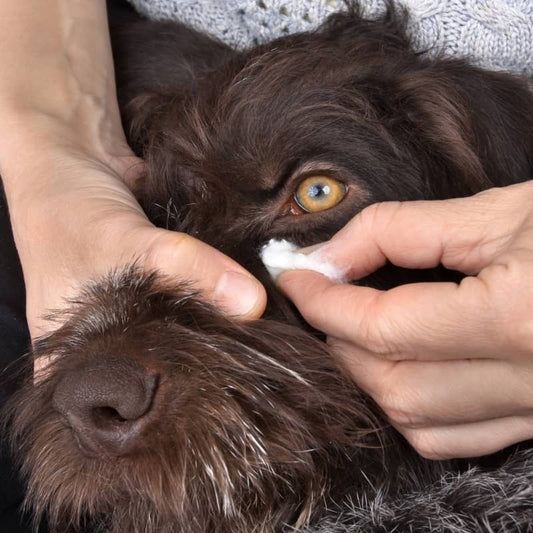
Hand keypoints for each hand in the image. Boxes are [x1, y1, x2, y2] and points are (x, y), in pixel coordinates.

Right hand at [0, 1, 265, 377]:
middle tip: (252, 368)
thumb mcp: (123, 245)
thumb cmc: (69, 209)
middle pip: (160, 369)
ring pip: (180, 334)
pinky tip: (244, 310)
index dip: (172, 398)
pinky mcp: (156, 292)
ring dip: (213, 330)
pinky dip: (212, 302)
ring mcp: (130, 321)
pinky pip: (188, 305)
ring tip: (257, 343)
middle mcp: (101, 350)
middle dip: (202, 363)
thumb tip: (250, 303)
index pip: (126, 402)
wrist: (71, 157)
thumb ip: (186, 270)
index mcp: (72, 364)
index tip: (223, 397)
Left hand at [278, 181, 532, 458]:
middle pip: (393, 385)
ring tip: (352, 330)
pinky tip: (401, 366)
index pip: (383, 326)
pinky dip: (412, 407)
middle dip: (340, 342)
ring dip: (370, 380)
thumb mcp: (497, 213)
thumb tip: (327, 257)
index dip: (325, 301)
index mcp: (521, 321)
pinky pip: (458, 437)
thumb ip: (400, 231)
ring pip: (420, 424)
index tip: (293, 276)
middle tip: (320, 298)